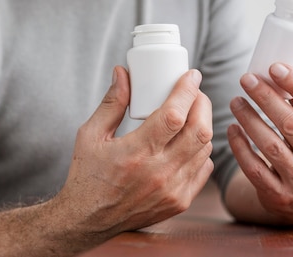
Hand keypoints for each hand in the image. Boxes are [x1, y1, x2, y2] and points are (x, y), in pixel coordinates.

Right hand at [56, 66, 212, 237]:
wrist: (88, 219)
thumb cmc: (87, 174)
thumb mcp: (91, 135)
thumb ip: (112, 103)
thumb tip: (123, 73)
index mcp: (135, 153)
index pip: (173, 116)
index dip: (187, 91)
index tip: (191, 75)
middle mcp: (159, 173)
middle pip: (198, 131)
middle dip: (202, 104)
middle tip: (194, 91)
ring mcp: (172, 190)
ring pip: (204, 149)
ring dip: (203, 125)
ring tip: (192, 112)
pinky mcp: (179, 202)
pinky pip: (202, 169)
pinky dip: (200, 150)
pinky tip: (189, 140)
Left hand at [228, 63, 292, 224]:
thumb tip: (291, 67)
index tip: (274, 67)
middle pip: (291, 124)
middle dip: (265, 98)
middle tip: (245, 79)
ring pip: (270, 145)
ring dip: (248, 119)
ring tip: (235, 101)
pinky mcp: (278, 195)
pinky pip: (253, 167)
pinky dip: (239, 146)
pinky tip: (232, 129)